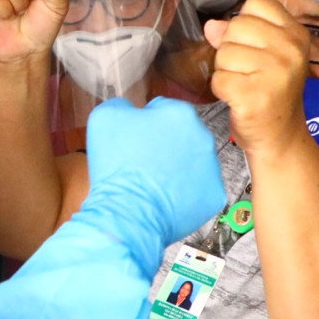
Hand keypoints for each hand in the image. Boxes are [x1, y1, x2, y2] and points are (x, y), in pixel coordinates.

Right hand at [76, 97, 227, 258]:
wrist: (128, 214)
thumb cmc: (117, 165)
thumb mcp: (104, 117)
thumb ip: (121, 104)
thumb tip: (130, 109)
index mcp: (180, 113)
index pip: (162, 110)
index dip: (144, 124)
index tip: (134, 140)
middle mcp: (204, 136)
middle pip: (181, 135)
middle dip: (165, 144)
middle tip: (142, 162)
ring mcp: (213, 168)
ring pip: (192, 161)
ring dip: (177, 167)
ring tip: (153, 183)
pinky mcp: (214, 195)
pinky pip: (199, 188)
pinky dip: (185, 192)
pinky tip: (166, 198)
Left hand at [204, 0, 312, 152]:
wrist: (281, 137)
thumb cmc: (272, 92)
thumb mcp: (266, 56)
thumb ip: (239, 34)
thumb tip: (211, 26)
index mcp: (296, 34)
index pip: (256, 3)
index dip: (244, 22)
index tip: (254, 45)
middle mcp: (290, 50)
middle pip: (235, 26)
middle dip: (231, 48)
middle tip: (248, 71)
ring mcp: (275, 73)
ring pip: (224, 53)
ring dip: (226, 71)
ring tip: (245, 85)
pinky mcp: (254, 95)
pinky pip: (219, 79)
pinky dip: (222, 90)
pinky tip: (239, 98)